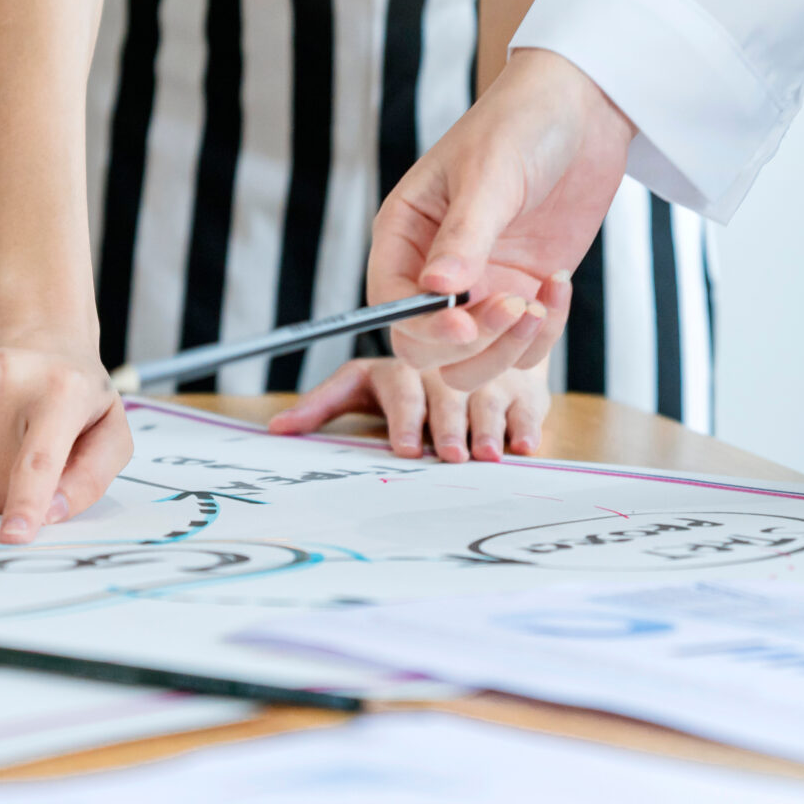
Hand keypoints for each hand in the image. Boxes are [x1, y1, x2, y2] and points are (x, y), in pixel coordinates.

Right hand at [0, 325, 131, 544]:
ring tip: (2, 456)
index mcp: (60, 390)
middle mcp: (5, 379)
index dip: (25, 504)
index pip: (36, 460)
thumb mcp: (109, 428)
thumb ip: (91, 477)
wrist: (29, 327)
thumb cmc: (73, 390)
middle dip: (9, 503)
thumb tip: (49, 515)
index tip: (12, 537)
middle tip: (26, 474)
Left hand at [269, 357, 550, 462]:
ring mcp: (489, 374)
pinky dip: (528, 423)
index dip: (406, 419)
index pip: (403, 389)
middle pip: (449, 397)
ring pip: (489, 398)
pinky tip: (527, 446)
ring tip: (489, 455)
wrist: (466, 347)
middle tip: (452, 456)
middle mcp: (447, 367)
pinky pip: (528, 403)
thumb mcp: (358, 387)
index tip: (406, 450)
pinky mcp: (524, 387)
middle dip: (449, 427)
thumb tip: (275, 428)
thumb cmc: (401, 385)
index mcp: (404, 365)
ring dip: (489, 427)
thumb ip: (321, 405)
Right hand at [370, 47, 635, 389]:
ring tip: (540, 305)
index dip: (422, 325)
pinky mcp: (522, 295)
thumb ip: (465, 235)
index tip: (464, 325)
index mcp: (404, 235)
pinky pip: (524, 346)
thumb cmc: (520, 125)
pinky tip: (561, 283)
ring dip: (508, 349)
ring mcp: (479, 288)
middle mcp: (433, 270)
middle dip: (472, 343)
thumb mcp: (489, 175)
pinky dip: (546, 331)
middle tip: (516, 308)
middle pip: (425, 348)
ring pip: (473, 360)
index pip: (391, 304)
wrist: (582, 109)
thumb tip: (437, 290)